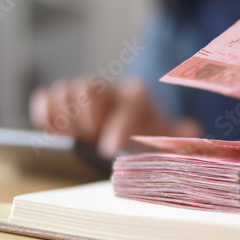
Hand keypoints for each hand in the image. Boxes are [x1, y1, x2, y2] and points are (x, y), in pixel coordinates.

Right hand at [29, 77, 202, 157]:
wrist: (132, 123)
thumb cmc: (149, 134)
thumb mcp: (169, 137)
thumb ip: (184, 136)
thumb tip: (194, 134)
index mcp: (138, 97)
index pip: (127, 107)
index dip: (118, 128)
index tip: (108, 150)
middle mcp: (110, 90)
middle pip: (90, 90)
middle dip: (87, 118)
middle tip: (88, 140)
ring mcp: (85, 92)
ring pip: (67, 89)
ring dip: (64, 117)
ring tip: (69, 139)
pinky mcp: (64, 99)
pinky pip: (46, 96)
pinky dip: (44, 113)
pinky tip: (51, 133)